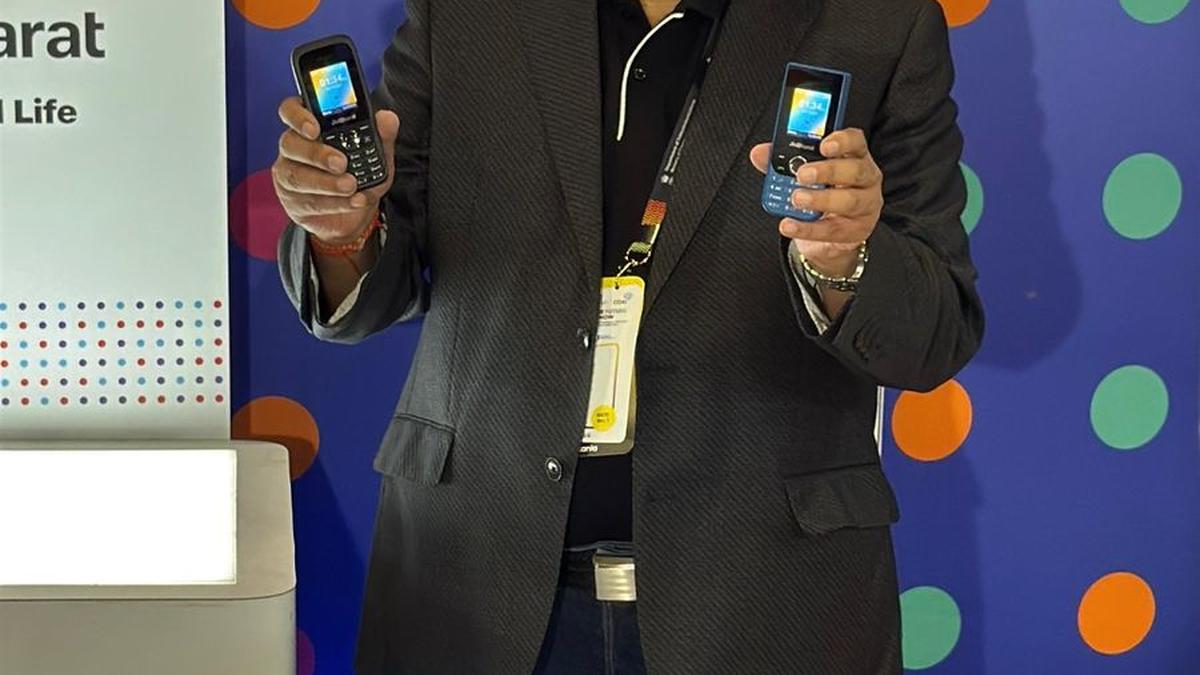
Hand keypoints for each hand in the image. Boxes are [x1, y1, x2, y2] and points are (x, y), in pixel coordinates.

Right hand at [272, 97, 399, 244]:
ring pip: (297, 176)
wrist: (356, 213)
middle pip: (290, 144)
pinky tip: (353, 201)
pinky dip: (334, 203)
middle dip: (316, 154)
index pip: (291, 110)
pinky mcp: (294, 203)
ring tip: (351, 186)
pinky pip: (309, 202)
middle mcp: (293, 148)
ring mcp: (289, 176)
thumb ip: (382, 135)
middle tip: (341, 163)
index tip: (314, 128)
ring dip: (327, 183)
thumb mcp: (376, 154)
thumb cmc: (359, 174)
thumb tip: (387, 118)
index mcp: (309, 126)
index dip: (298, 116)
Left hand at [750, 128, 882, 276]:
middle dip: (827, 170)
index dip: (842, 141)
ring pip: (849, 201)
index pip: (856, 142)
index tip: (823, 144)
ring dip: (820, 199)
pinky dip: (808, 228)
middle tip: (802, 174)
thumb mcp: (804, 173)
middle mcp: (866, 178)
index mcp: (854, 156)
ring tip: (796, 199)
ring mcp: (865, 205)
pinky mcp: (856, 230)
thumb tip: (759, 153)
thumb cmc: (822, 192)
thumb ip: (783, 162)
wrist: (830, 235)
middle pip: (854, 170)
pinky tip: (789, 225)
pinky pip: (833, 229)